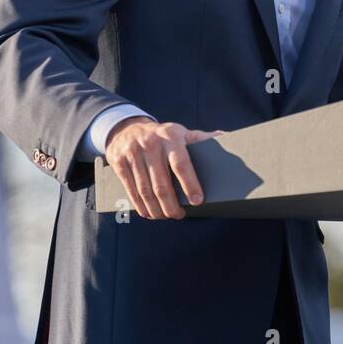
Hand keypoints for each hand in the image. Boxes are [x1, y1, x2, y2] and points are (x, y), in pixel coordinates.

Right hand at [105, 118, 221, 219]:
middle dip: (171, 205)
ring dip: (156, 209)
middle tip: (179, 215)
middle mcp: (151, 144)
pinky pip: (131, 190)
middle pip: (161, 184)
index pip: (181, 164)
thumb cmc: (162, 135)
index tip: (198, 201)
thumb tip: (224, 136)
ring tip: (166, 216)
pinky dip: (140, 206)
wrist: (127, 128)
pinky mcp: (119, 163)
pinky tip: (149, 213)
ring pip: (145, 190)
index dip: (190, 184)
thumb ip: (201, 137)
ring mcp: (133, 154)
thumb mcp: (180, 132)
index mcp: (171, 137)